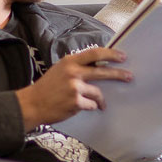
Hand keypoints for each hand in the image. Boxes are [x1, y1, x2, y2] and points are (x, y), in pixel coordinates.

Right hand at [15, 48, 130, 130]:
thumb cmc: (47, 88)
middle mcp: (73, 72)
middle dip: (118, 74)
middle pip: (102, 71)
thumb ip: (77, 67)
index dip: (110, 54)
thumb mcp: (60, 70)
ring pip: (98, 92)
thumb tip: (97, 67)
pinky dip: (91, 107)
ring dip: (101, 99)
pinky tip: (83, 107)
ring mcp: (75, 88)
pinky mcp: (76, 102)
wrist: (32, 104)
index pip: (94, 53)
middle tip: (129, 76)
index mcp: (69, 62)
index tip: (122, 57)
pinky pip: (92, 105)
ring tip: (101, 103)